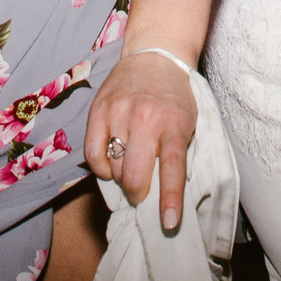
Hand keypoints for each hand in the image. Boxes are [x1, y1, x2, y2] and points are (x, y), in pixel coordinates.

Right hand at [84, 49, 197, 230]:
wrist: (155, 56)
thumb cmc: (175, 97)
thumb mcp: (188, 122)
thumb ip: (178, 154)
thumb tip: (166, 195)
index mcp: (174, 124)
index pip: (172, 169)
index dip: (170, 201)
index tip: (169, 224)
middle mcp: (146, 119)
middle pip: (134, 175)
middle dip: (138, 195)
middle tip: (141, 195)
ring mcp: (119, 113)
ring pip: (113, 167)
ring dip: (120, 179)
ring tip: (128, 171)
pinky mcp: (98, 110)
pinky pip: (92, 153)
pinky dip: (100, 168)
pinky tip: (109, 166)